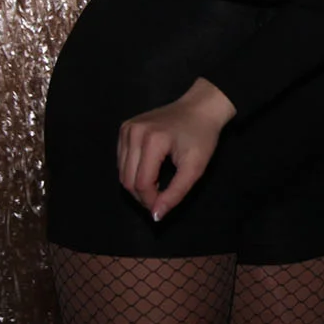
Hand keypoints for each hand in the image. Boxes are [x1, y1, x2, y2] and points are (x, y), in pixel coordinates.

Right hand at [117, 77, 236, 219]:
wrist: (200, 107)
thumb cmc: (202, 137)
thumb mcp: (195, 168)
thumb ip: (176, 193)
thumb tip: (155, 216)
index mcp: (152, 140)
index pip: (141, 183)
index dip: (151, 200)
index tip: (164, 205)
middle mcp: (134, 132)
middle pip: (127, 179)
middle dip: (142, 195)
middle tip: (160, 198)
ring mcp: (126, 129)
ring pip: (122, 172)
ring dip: (137, 184)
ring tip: (158, 183)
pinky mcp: (124, 128)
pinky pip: (121, 160)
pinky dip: (133, 171)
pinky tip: (150, 170)